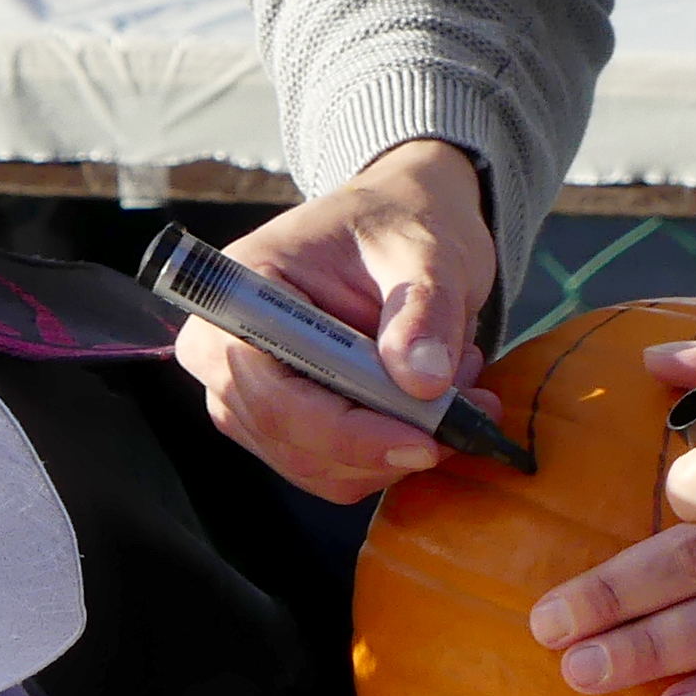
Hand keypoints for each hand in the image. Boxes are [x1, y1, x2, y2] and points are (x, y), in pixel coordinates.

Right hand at [172, 141, 499, 503]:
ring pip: (319, 468)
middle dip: (385, 441)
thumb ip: (424, 311)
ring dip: (398, 446)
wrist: (399, 225)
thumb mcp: (426, 251)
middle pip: (292, 440)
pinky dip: (393, 451)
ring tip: (458, 386)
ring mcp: (248, 396)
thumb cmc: (399, 224)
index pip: (274, 394)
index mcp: (238, 292)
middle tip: (470, 406)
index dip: (347, 432)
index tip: (426, 440)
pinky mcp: (282, 426)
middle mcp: (225, 353)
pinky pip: (336, 471)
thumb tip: (422, 382)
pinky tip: (432, 402)